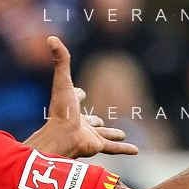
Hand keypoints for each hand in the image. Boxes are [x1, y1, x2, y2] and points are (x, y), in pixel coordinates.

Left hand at [22, 36, 139, 158]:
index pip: (74, 98)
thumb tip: (51, 37)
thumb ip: (60, 60)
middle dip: (93, 120)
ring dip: (111, 134)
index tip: (80, 92)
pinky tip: (136, 151)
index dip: (76, 94)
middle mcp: (79, 122)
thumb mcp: (63, 81)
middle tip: (98, 121)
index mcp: (70, 107)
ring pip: (102, 135)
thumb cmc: (61, 110)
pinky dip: (124, 149)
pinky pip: (113, 148)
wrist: (62, 137)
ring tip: (121, 134)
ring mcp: (88, 135)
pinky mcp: (97, 145)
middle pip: (88, 121)